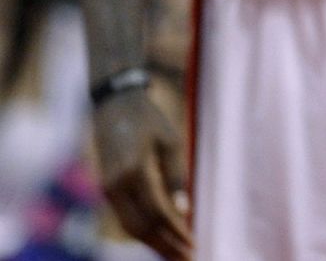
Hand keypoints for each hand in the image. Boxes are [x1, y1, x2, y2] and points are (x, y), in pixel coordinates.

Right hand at [91, 90, 192, 259]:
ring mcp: (107, 189)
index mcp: (134, 171)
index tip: (193, 243)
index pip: (157, 212)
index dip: (176, 231)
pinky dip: (143, 230)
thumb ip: (176, 176)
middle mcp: (115, 185)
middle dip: (164, 246)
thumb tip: (184, 211)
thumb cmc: (149, 119)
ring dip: (153, 243)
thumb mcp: (171, 141)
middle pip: (140, 227)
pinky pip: (125, 217)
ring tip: (176, 254)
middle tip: (187, 258)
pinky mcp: (106, 189)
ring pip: (130, 227)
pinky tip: (161, 236)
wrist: (114, 105)